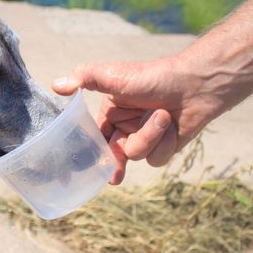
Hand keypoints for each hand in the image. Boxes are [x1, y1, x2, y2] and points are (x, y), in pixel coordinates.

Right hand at [52, 57, 220, 184]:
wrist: (196, 84)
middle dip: (115, 162)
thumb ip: (84, 78)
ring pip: (136, 155)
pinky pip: (156, 158)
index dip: (85, 154)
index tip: (75, 173)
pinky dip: (166, 142)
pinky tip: (174, 126)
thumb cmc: (153, 76)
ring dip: (150, 136)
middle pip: (113, 153)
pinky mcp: (164, 146)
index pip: (92, 137)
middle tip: (114, 177)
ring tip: (162, 115)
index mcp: (110, 111)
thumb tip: (55, 84)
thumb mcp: (113, 75)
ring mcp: (145, 137)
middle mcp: (125, 126)